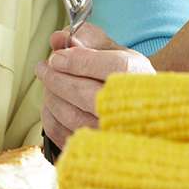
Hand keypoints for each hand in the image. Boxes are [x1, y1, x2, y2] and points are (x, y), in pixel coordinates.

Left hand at [36, 24, 153, 148]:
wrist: (144, 111)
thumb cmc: (126, 78)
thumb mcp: (115, 51)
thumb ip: (87, 39)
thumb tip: (57, 38)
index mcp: (140, 77)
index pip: (112, 67)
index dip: (79, 61)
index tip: (56, 57)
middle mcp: (131, 108)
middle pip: (86, 94)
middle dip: (57, 78)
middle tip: (44, 67)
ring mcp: (115, 133)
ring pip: (72, 116)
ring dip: (52, 97)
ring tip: (49, 84)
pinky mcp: (98, 150)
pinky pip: (64, 135)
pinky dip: (51, 117)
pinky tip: (53, 104)